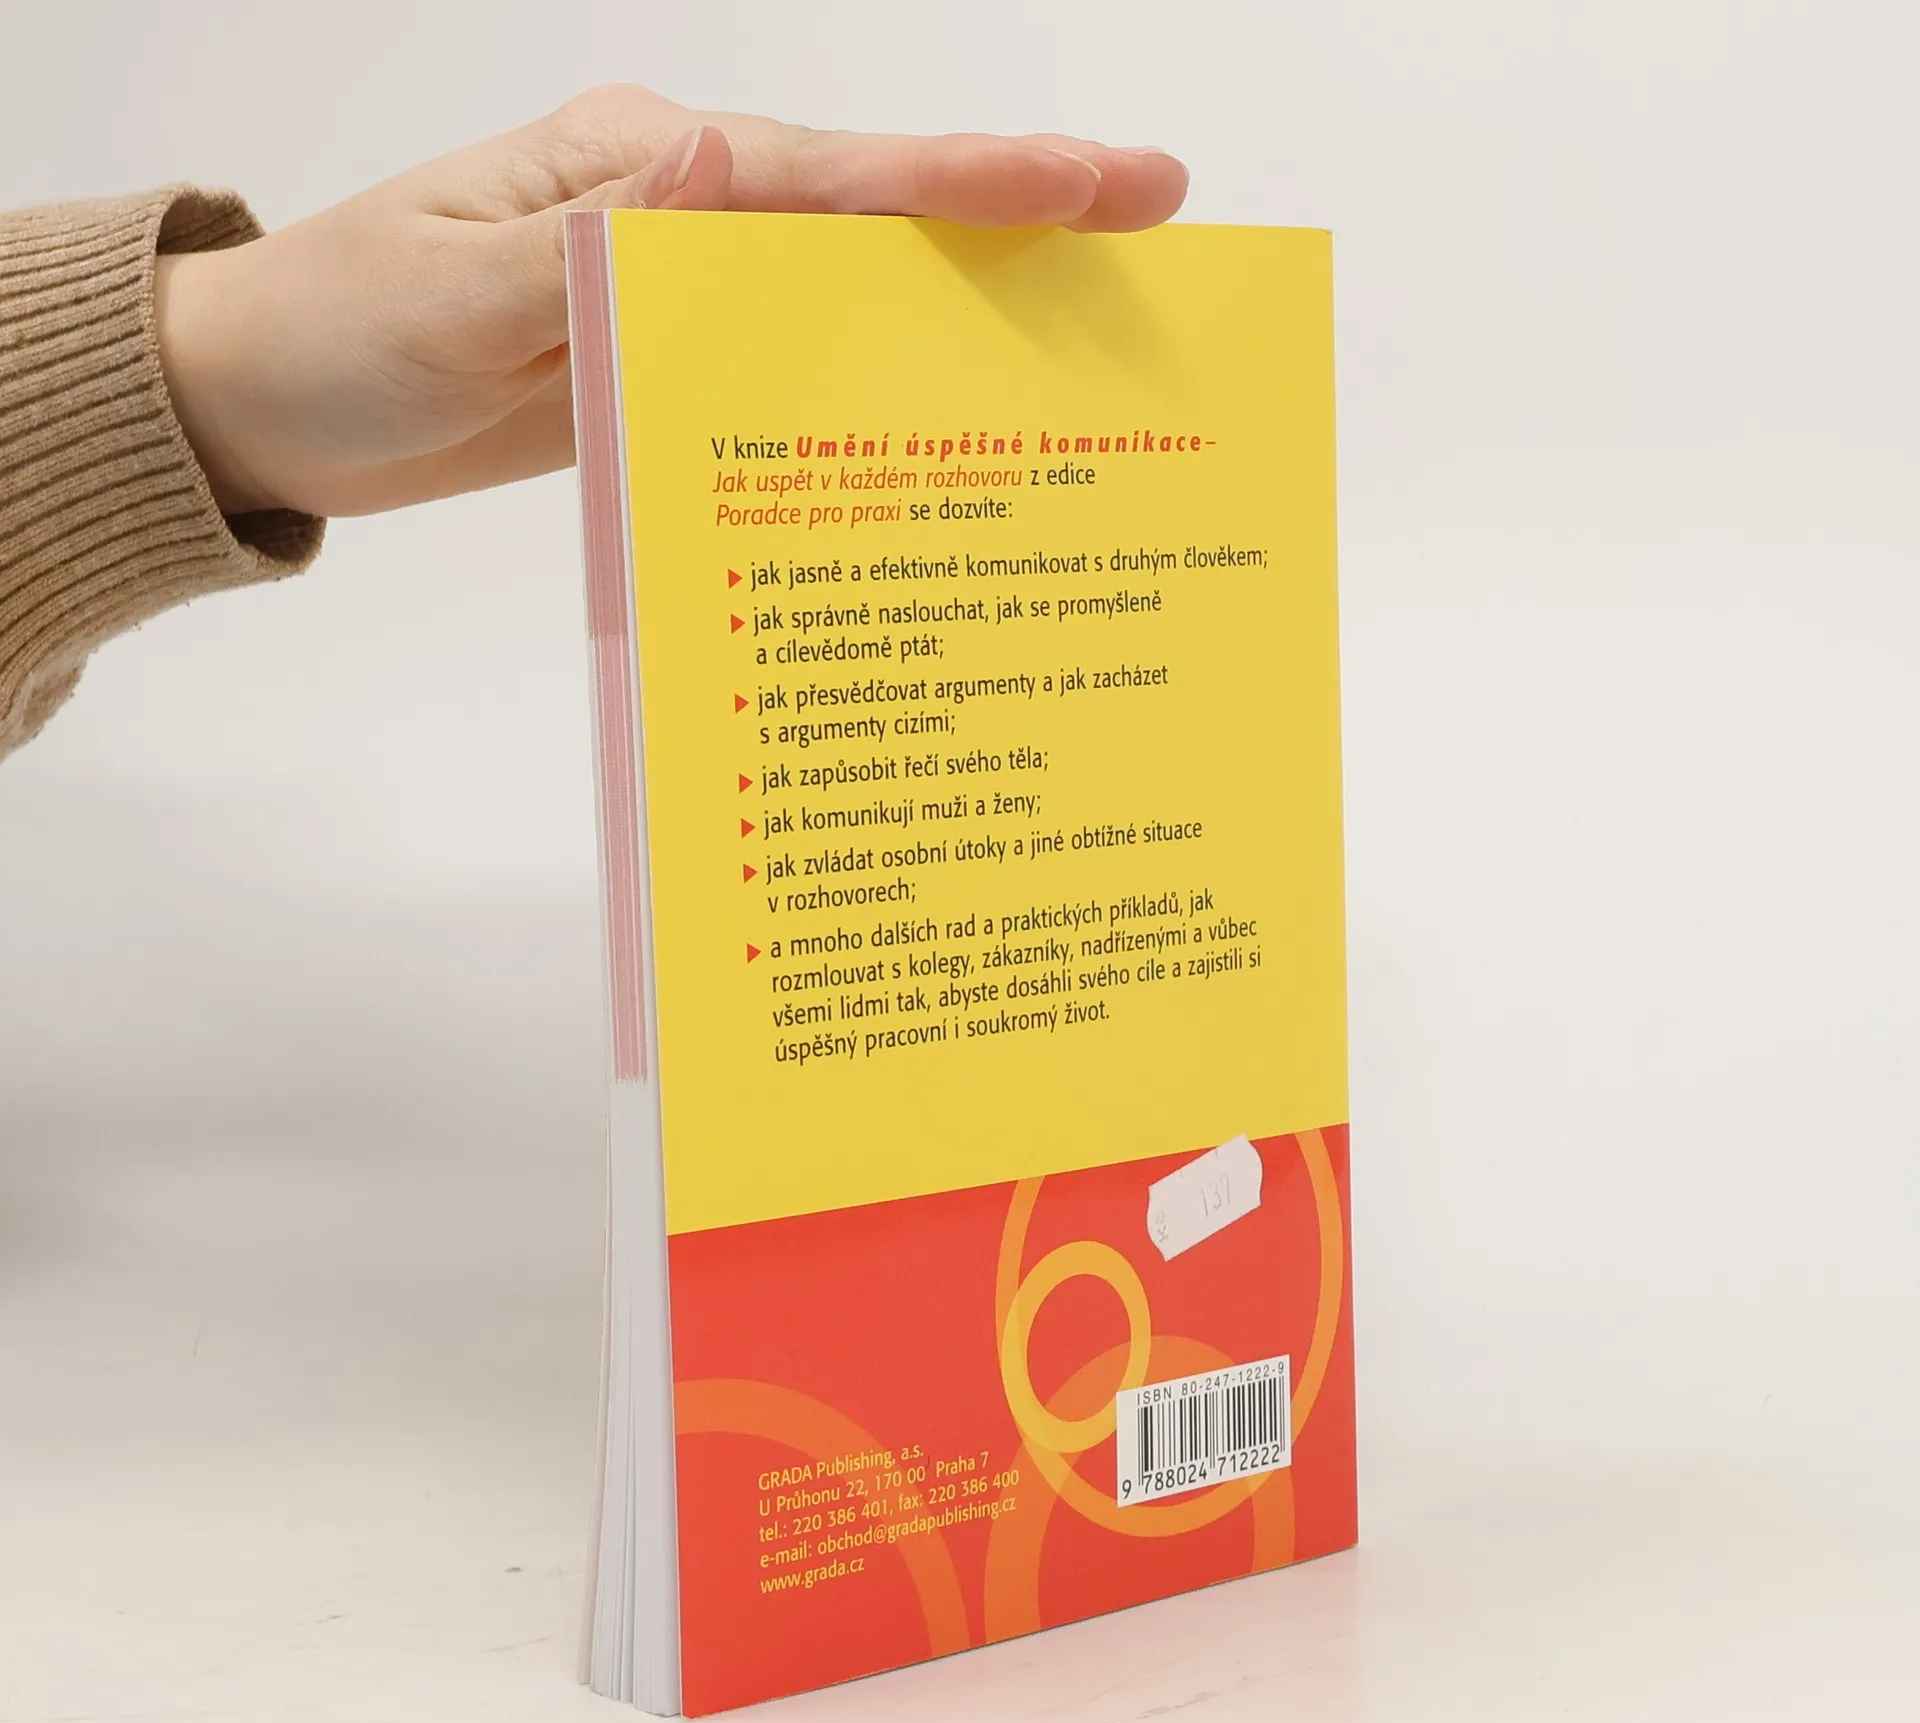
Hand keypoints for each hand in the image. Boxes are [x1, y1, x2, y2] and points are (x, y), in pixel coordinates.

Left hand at [153, 87, 1188, 518]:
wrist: (267, 409)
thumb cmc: (342, 336)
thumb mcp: (450, 289)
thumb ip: (587, 240)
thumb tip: (716, 161)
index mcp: (637, 169)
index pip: (831, 174)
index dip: (971, 182)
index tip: (1100, 185)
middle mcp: (676, 212)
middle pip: (875, 217)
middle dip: (1017, 221)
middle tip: (1159, 227)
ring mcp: (678, 291)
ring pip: (851, 291)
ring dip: (967, 304)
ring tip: (1092, 330)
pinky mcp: (668, 367)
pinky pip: (798, 366)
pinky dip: (880, 379)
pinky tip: (946, 418)